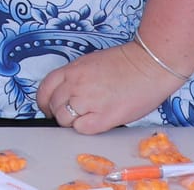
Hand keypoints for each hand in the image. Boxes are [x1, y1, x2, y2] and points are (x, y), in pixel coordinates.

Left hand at [35, 40, 182, 134]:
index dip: (44, 101)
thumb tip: (68, 94)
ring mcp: (88, 101)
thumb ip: (76, 77)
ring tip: (87, 117)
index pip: (45, 89)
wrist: (149, 66)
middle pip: (54, 106)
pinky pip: (81, 129)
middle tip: (71, 115)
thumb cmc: (126, 64)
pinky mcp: (103, 117)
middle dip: (59, 112)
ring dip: (71, 121)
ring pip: (64, 119)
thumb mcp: (92, 63)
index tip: (48, 107)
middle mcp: (76, 84)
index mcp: (73, 69)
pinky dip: (85, 128)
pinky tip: (96, 121)